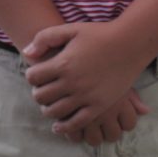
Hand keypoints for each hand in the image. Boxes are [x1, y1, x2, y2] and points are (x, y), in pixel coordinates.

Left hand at [22, 22, 156, 138]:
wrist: (129, 44)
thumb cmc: (99, 34)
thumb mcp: (70, 29)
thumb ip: (45, 38)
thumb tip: (27, 53)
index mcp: (63, 64)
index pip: (33, 77)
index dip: (31, 76)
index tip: (36, 75)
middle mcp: (72, 82)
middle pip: (41, 96)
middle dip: (38, 93)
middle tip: (41, 91)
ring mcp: (86, 96)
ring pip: (55, 111)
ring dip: (48, 110)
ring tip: (49, 105)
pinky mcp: (99, 106)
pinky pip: (77, 123)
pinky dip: (65, 127)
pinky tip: (59, 126)